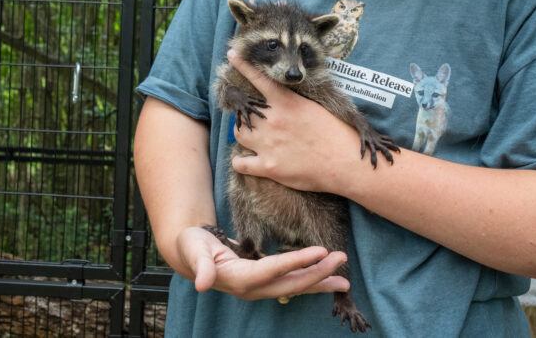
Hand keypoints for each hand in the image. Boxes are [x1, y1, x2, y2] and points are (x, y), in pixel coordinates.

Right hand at [178, 225, 348, 299]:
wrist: (190, 253)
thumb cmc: (192, 246)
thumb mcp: (194, 250)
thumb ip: (200, 265)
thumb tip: (201, 284)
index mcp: (239, 279)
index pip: (274, 270)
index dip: (297, 262)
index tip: (321, 251)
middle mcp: (253, 288)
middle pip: (290, 283)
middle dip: (318, 273)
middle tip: (341, 259)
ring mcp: (260, 287)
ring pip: (295, 287)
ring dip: (320, 281)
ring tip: (345, 281)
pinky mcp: (265, 282)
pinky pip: (292, 282)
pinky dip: (311, 280)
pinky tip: (328, 277)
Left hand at [227, 49, 360, 193]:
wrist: (344, 162)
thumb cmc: (335, 133)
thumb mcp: (314, 108)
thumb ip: (293, 102)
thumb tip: (282, 99)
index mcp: (286, 102)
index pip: (259, 78)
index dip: (242, 65)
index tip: (231, 55)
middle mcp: (272, 120)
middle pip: (244, 109)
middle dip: (246, 111)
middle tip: (254, 117)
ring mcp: (267, 144)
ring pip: (238, 133)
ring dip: (244, 133)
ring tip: (254, 136)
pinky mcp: (268, 166)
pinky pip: (240, 163)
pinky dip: (240, 162)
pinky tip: (246, 161)